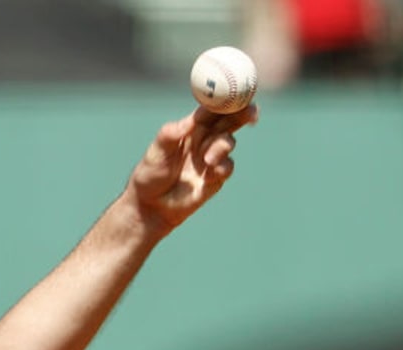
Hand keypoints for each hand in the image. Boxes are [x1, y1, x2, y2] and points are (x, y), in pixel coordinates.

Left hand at [128, 105, 258, 233]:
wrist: (152, 204)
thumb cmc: (151, 173)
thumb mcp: (156, 151)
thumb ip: (171, 134)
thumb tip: (190, 120)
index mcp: (191, 126)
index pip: (213, 108)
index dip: (226, 98)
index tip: (236, 92)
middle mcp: (204, 138)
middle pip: (230, 120)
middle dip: (243, 114)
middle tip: (251, 112)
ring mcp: (211, 156)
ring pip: (228, 141)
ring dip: (223, 146)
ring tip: (208, 159)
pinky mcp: (216, 176)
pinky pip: (228, 166)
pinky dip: (223, 166)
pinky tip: (211, 172)